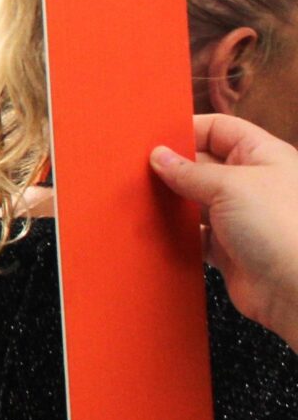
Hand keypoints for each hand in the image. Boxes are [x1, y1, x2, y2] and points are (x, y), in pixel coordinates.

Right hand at [152, 114, 297, 344]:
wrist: (297, 290)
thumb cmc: (282, 228)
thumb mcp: (230, 186)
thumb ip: (189, 171)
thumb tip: (160, 156)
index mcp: (263, 156)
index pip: (219, 129)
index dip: (188, 129)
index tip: (154, 138)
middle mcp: (252, 183)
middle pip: (202, 164)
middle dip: (173, 167)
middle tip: (138, 169)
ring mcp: (240, 217)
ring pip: (195, 200)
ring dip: (172, 202)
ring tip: (141, 199)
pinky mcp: (228, 248)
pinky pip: (195, 234)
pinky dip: (177, 233)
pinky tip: (157, 230)